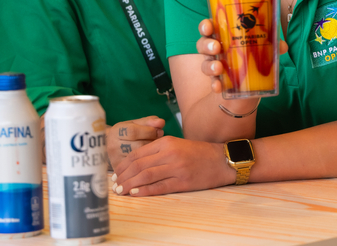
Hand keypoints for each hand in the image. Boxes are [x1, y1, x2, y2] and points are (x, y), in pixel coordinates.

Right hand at [106, 116, 165, 171]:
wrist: (114, 147)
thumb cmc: (129, 133)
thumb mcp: (137, 124)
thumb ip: (149, 122)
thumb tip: (161, 122)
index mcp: (116, 131)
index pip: (134, 131)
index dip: (149, 131)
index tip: (159, 131)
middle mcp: (113, 145)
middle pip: (138, 145)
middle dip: (152, 142)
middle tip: (159, 141)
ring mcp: (116, 159)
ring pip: (139, 158)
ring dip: (151, 153)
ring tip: (155, 148)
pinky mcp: (120, 170)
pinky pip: (137, 168)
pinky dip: (147, 162)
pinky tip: (150, 158)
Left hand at [111, 135, 233, 195]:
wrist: (222, 160)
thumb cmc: (199, 153)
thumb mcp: (177, 145)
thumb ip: (159, 151)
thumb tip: (137, 163)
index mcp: (167, 142)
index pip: (138, 153)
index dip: (123, 164)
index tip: (115, 172)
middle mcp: (170, 153)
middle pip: (139, 165)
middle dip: (123, 176)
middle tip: (114, 184)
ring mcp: (177, 168)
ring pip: (146, 176)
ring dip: (130, 184)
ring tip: (121, 190)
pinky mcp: (183, 182)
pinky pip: (159, 187)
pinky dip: (144, 191)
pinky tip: (135, 194)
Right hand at [196, 19, 287, 95]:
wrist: (249, 87)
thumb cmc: (252, 58)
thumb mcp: (262, 50)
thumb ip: (272, 46)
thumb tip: (283, 46)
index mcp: (223, 36)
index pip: (210, 27)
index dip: (206, 26)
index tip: (209, 27)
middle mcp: (215, 50)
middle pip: (203, 43)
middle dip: (207, 44)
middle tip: (216, 47)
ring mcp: (215, 66)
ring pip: (205, 63)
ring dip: (210, 65)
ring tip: (219, 68)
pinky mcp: (218, 82)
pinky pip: (213, 82)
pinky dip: (215, 84)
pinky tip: (218, 87)